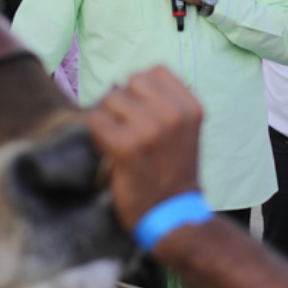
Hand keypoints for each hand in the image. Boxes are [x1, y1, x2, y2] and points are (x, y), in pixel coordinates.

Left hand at [87, 67, 203, 229]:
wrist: (173, 216)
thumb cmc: (173, 171)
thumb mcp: (185, 130)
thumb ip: (165, 103)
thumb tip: (126, 83)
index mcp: (191, 106)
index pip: (155, 71)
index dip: (142, 90)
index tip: (144, 114)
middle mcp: (174, 114)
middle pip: (131, 82)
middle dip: (124, 103)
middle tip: (127, 130)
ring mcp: (150, 129)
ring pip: (110, 99)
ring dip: (108, 119)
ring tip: (119, 142)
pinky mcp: (126, 147)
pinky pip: (95, 120)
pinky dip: (97, 136)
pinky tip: (109, 152)